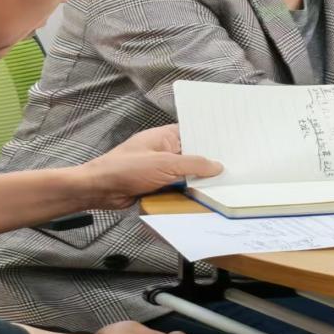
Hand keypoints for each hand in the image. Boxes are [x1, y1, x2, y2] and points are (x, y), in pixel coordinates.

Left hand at [77, 124, 222, 209]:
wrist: (100, 189)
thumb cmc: (127, 168)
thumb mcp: (165, 164)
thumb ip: (193, 164)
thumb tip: (217, 165)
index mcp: (166, 136)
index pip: (194, 133)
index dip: (211, 140)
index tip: (231, 147)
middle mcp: (164, 150)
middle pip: (192, 157)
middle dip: (207, 165)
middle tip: (233, 171)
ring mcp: (160, 168)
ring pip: (186, 175)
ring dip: (197, 183)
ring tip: (223, 187)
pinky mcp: (156, 185)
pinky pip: (177, 188)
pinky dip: (186, 194)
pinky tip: (202, 199)